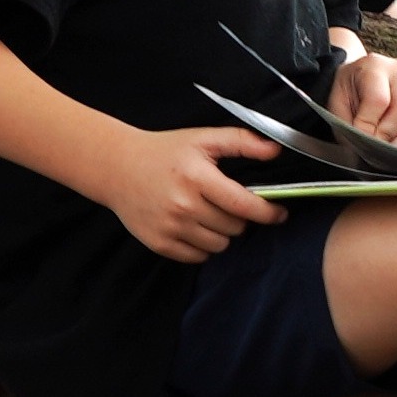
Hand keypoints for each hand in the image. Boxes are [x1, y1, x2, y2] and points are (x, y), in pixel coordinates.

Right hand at [94, 126, 284, 262]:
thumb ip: (241, 142)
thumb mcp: (203, 138)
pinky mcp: (159, 244)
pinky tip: (194, 226)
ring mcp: (170, 227)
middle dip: (239, 218)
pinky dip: (203, 245)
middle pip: (235, 228)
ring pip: (219, 245)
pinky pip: (198, 257)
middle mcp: (183, 206)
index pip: (244, 205)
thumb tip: (275, 151)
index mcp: (197, 178)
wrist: (117, 167)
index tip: (279, 214)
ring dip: (222, 233)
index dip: (268, 212)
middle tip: (227, 203)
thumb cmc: (164, 152)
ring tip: (209, 214)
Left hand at [326, 52, 396, 145]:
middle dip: (388, 137)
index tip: (358, 141)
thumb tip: (366, 146)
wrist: (358, 80)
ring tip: (383, 153)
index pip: (378, 100)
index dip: (368, 126)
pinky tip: (394, 149)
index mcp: (375, 66)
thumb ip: (349, 124)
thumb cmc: (346, 93)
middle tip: (372, 149)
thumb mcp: (337, 104)